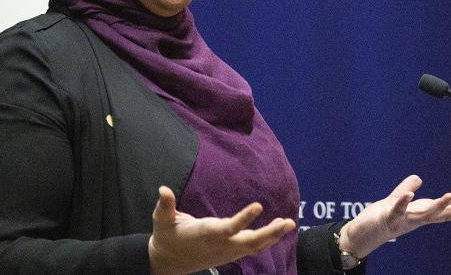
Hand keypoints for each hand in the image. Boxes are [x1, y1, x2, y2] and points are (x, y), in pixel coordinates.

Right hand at [149, 186, 295, 274]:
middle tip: (288, 222)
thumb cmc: (166, 236)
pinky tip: (277, 229)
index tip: (259, 206)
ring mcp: (226, 251)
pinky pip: (252, 247)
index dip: (244, 218)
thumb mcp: (161, 221)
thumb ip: (165, 205)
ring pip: (254, 246)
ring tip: (289, 223)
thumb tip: (163, 189)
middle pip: (250, 242)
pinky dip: (266, 239)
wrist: (167, 262)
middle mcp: (220, 244)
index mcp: (206, 234)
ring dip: (272, 235)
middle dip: (270, 233)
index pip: (229, 227)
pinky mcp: (229, 253)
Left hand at [338, 176, 450, 257]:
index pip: (449, 206)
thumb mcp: (396, 198)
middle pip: (445, 213)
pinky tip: (410, 194)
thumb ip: (407, 188)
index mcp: (422, 212)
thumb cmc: (382, 217)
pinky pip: (397, 210)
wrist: (363, 233)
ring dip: (439, 205)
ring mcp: (405, 220)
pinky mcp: (389, 218)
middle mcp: (418, 218)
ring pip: (426, 214)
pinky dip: (404, 202)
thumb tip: (418, 179)